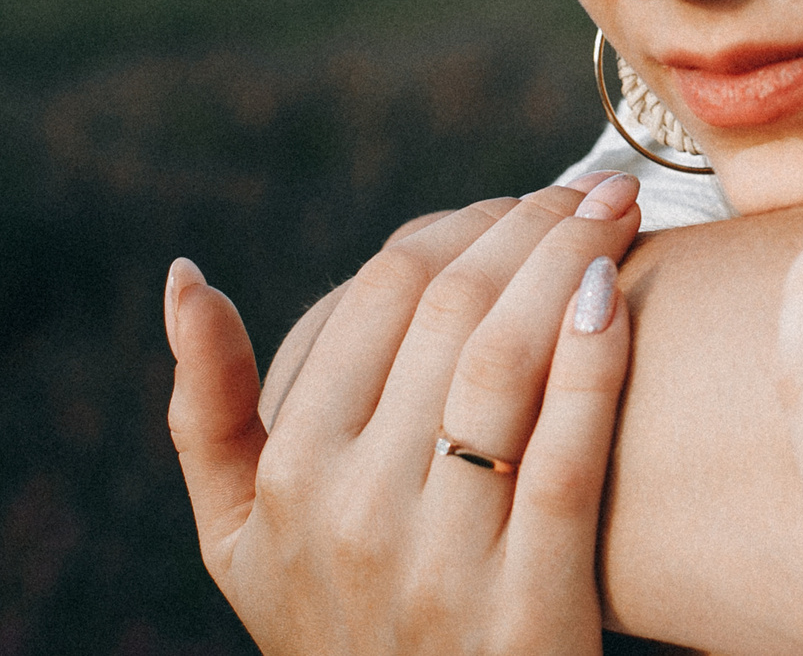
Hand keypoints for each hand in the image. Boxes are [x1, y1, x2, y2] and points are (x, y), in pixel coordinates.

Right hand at [165, 172, 642, 654]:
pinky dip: (594, 364)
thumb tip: (184, 275)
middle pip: (451, 313)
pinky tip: (618, 296)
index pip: (379, 295)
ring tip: (619, 214)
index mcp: (287, 479)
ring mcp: (444, 561)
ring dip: (570, 262)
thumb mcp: (237, 537)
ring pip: (507, 365)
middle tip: (590, 188)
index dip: (456, 227)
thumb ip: (207, 411)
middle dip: (528, 226)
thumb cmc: (333, 622)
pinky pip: (568, 457)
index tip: (515, 201)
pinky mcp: (532, 608)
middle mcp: (354, 514)